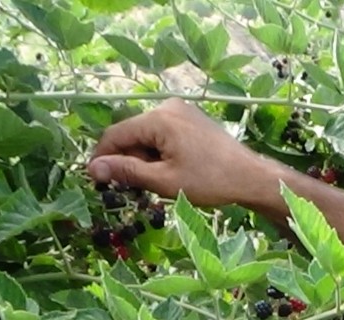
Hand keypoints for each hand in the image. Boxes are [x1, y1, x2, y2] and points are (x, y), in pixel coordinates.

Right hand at [87, 99, 265, 206]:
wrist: (252, 178)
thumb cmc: (210, 181)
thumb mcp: (164, 181)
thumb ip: (126, 172)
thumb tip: (92, 168)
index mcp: (160, 118)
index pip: (116, 134)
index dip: (102, 157)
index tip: (95, 180)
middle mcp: (169, 107)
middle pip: (132, 134)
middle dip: (129, 160)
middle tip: (133, 188)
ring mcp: (182, 111)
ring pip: (147, 136)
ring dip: (145, 159)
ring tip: (160, 182)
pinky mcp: (191, 120)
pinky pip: (164, 134)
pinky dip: (160, 153)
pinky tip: (172, 171)